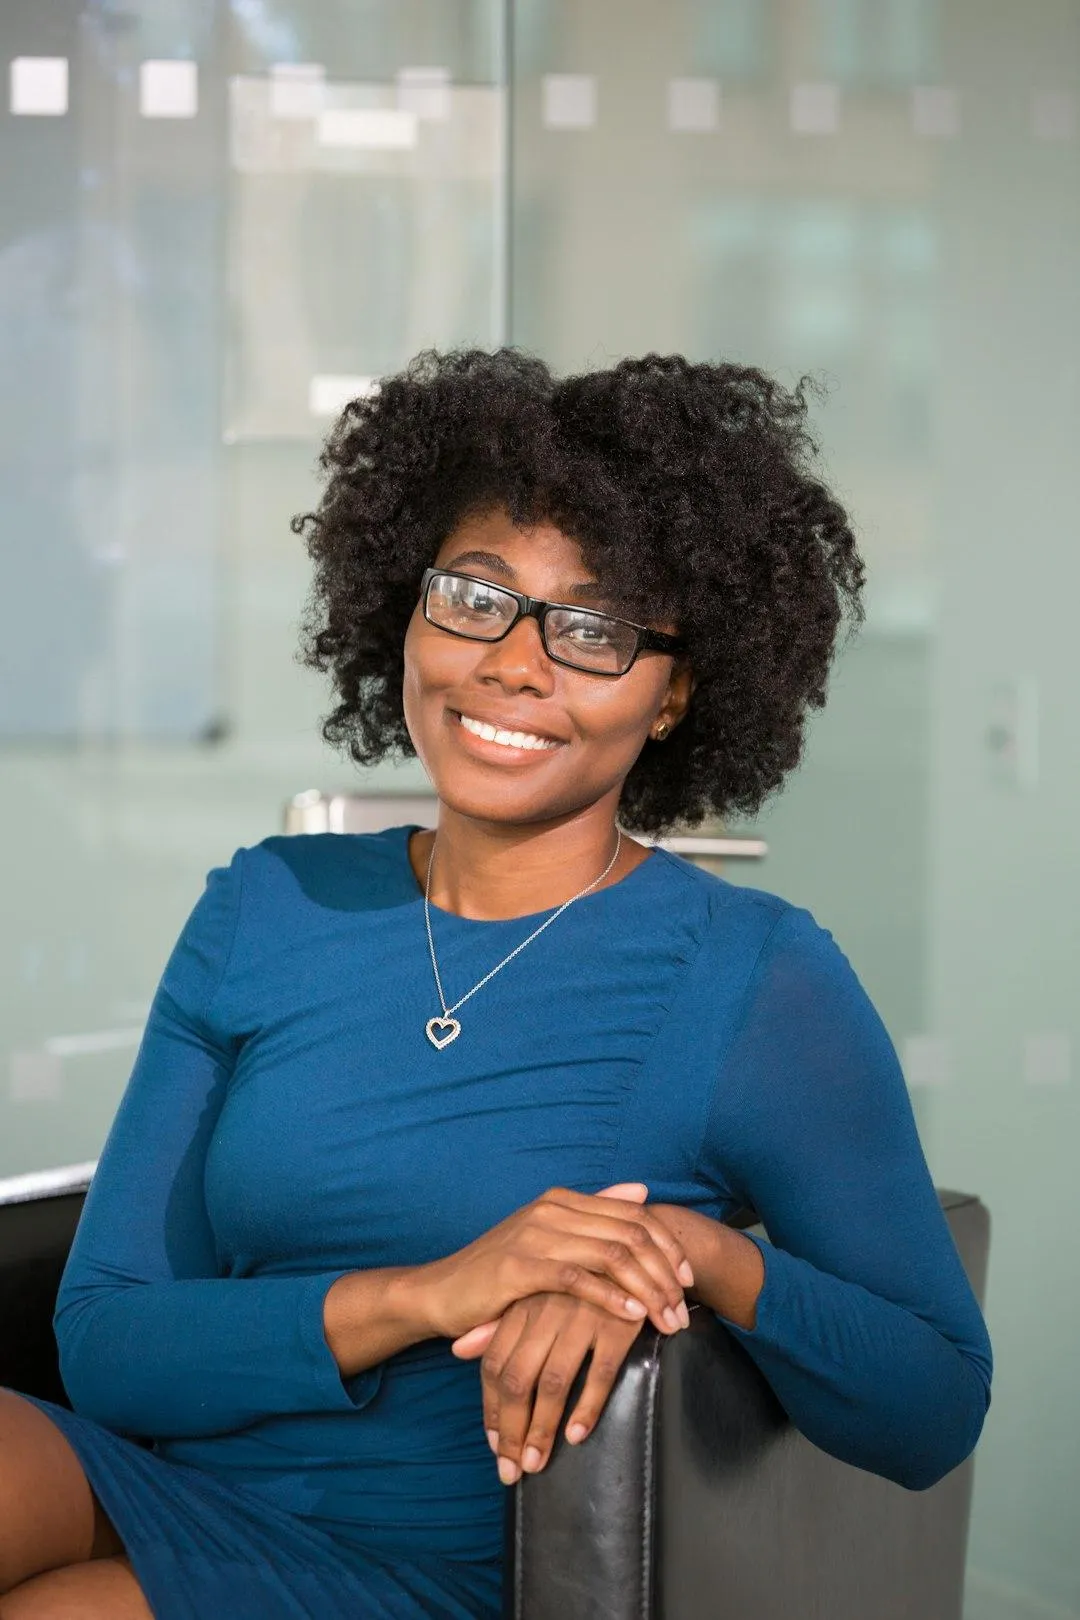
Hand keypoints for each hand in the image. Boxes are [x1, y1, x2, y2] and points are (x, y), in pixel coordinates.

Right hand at [416, 1182, 692, 1342]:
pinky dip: (610, 1297)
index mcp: (562, 1201)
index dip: (667, 1245)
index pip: (633, 1215)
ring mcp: (535, 1235)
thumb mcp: (548, 1239)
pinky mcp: (519, 1267)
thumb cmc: (499, 1273)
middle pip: (630, 1234)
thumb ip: (594, 1215)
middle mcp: (552, 1210)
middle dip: (665, 1273)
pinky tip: (632, 1316)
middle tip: (683, 1308)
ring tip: (666, 1319)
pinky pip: (578, 1279)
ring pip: (612, 1255)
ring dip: (647, 1289)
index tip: (688, 1279)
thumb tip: (641, 1191)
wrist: (441, 1292)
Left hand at [451, 1291, 645, 1483]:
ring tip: (536, 1463)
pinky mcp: (618, 1325)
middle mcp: (547, 1312)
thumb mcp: (536, 1295)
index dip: (492, 1409)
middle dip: (511, 1430)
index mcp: (524, 1306)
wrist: (634, 1249)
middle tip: (511, 1470)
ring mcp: (582, 1317)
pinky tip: (576, 1434)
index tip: (495, 1446)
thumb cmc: (579, 1281)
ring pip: (554, 1382)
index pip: (495, 1365)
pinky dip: (587, 1407)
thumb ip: (498, 1326)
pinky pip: (601, 1373)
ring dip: (542, 1429)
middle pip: (518, 1380)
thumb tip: (456, 1350)